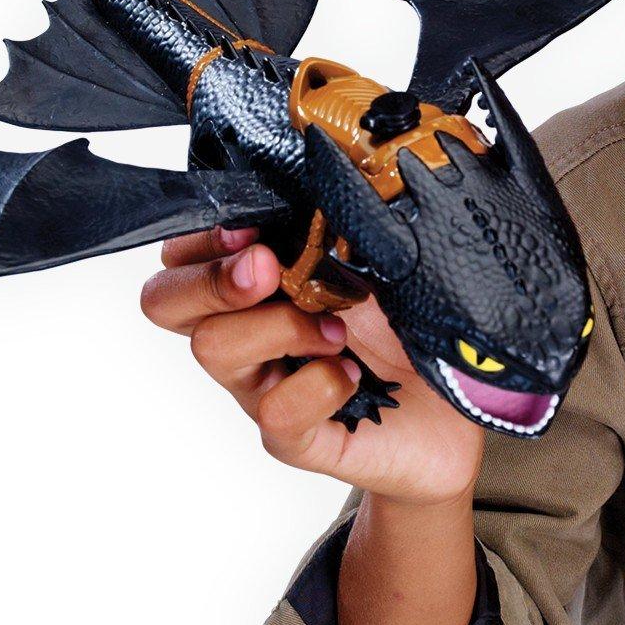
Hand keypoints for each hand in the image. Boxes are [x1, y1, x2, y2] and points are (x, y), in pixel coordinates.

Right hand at [140, 227, 482, 506]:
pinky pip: (275, 412)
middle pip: (164, 302)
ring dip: (278, 326)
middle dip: (210, 277)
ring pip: (213, 349)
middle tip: (266, 268)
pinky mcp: (292, 438)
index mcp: (253, 283)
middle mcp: (241, 333)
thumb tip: (315, 186)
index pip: (181, 256)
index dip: (201, 237)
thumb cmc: (406, 325)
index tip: (250, 225)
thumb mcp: (370, 261)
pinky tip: (354, 376)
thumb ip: (331, 230)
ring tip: (335, 331)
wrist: (460, 405)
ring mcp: (259, 387)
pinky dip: (320, 385)